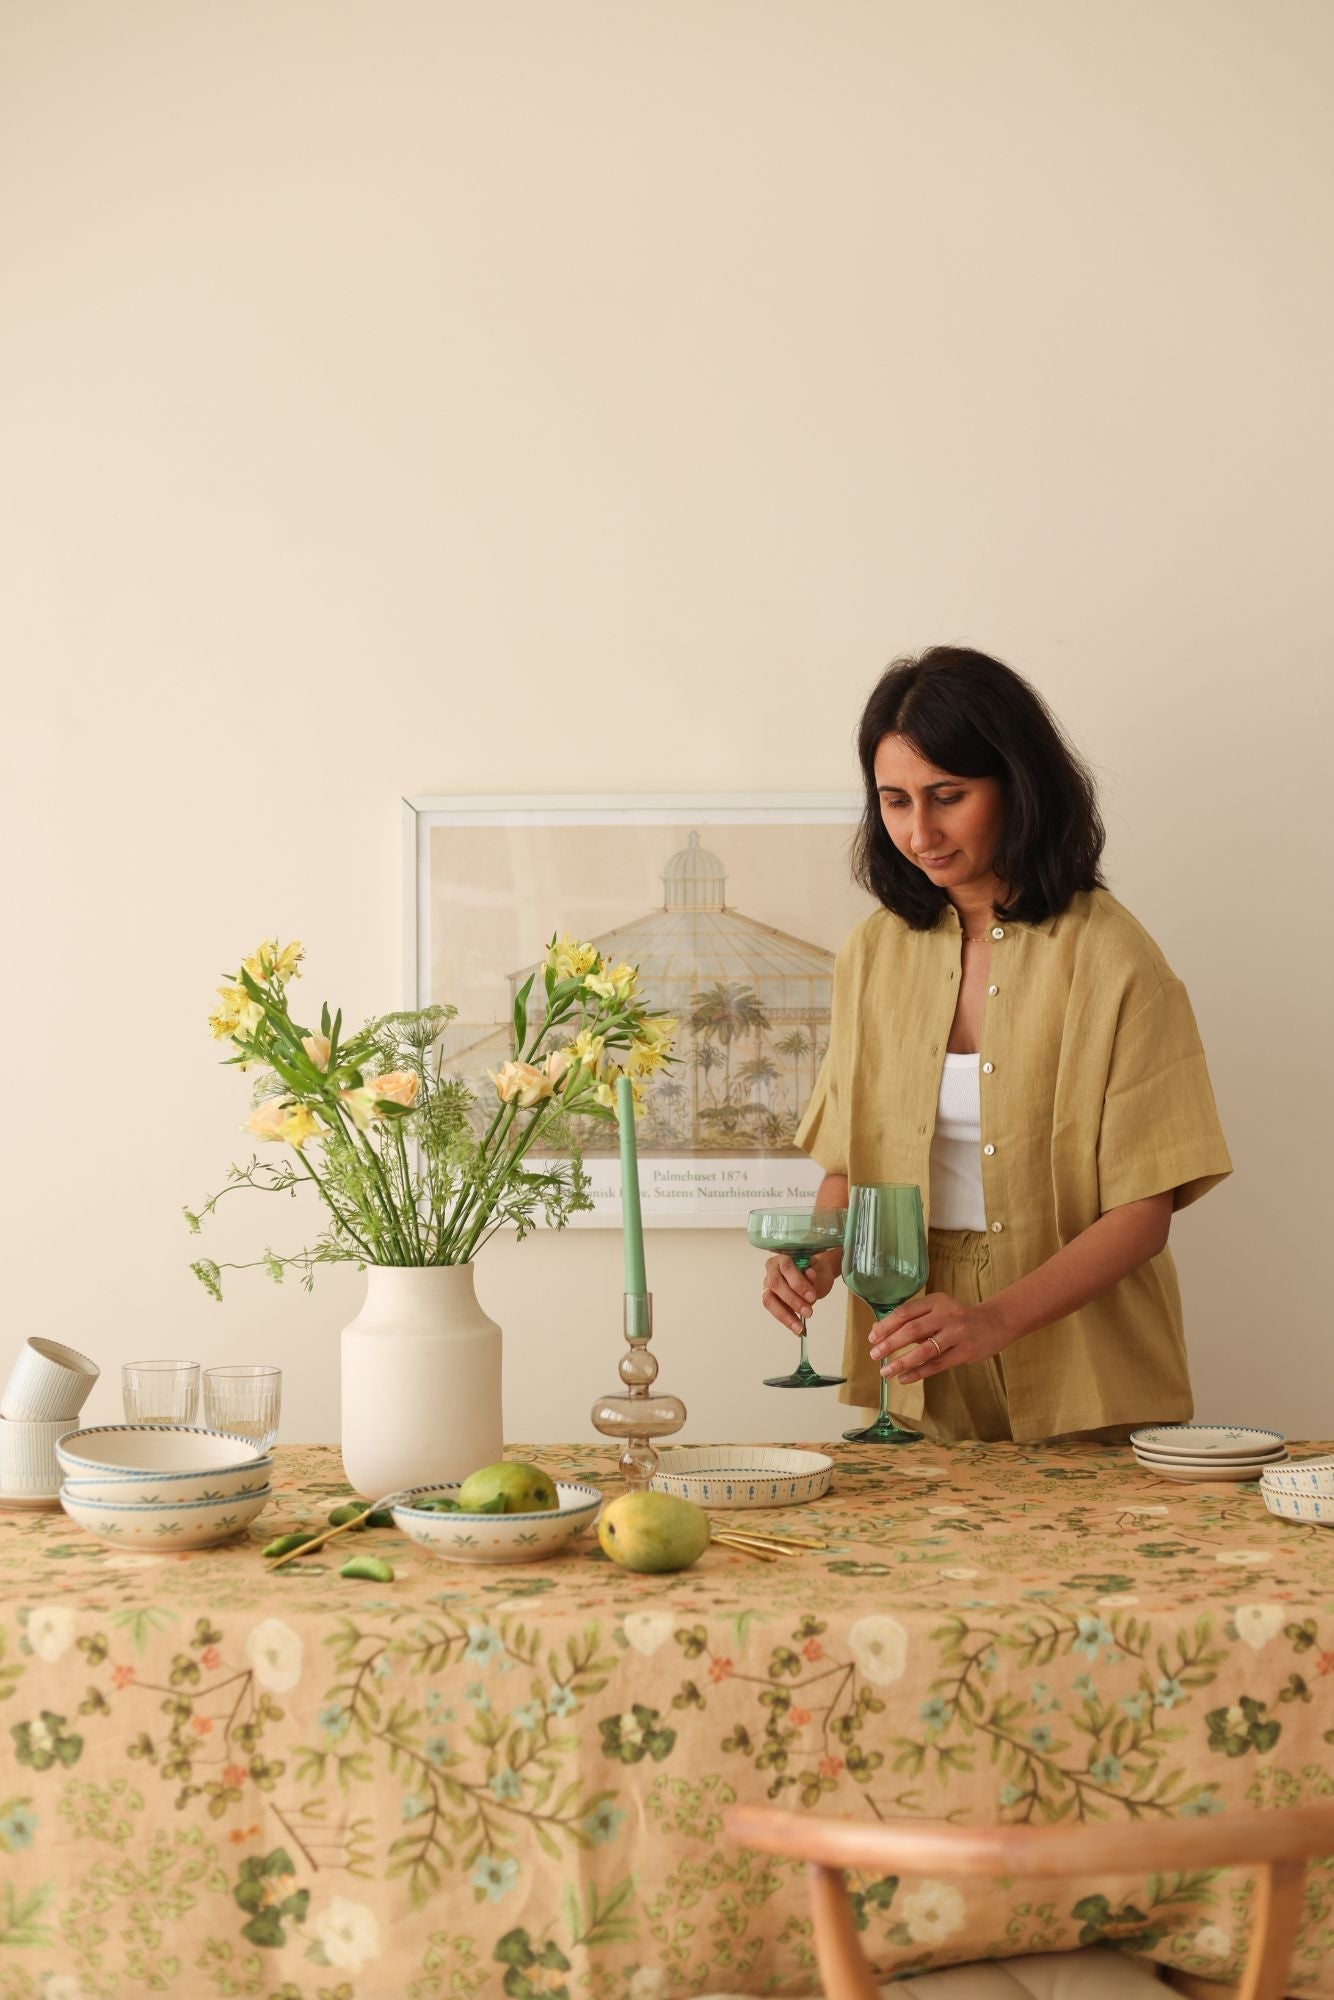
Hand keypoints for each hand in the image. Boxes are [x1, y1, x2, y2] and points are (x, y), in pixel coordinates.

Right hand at [761, 1247, 840, 1336]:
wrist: (814, 1274)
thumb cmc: (816, 1270)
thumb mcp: (820, 1271)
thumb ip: (815, 1276)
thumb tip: (810, 1275)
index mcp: (783, 1257)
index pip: (787, 1268)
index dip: (798, 1283)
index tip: (812, 1296)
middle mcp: (772, 1269)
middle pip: (776, 1285)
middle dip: (792, 1301)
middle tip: (809, 1312)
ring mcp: (768, 1284)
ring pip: (770, 1300)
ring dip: (785, 1315)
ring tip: (800, 1328)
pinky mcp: (769, 1298)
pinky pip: (774, 1310)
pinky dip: (786, 1321)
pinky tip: (798, 1330)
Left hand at [869, 1292, 1010, 1382]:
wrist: (994, 1324)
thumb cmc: (957, 1319)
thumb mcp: (935, 1312)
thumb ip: (910, 1320)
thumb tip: (877, 1330)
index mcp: (936, 1301)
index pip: (905, 1312)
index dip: (886, 1325)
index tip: (872, 1338)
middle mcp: (946, 1314)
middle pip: (912, 1329)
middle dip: (890, 1343)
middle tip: (874, 1355)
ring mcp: (957, 1333)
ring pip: (924, 1349)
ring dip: (902, 1362)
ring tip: (885, 1372)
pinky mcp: (965, 1351)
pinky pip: (937, 1364)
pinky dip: (918, 1372)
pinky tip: (904, 1379)